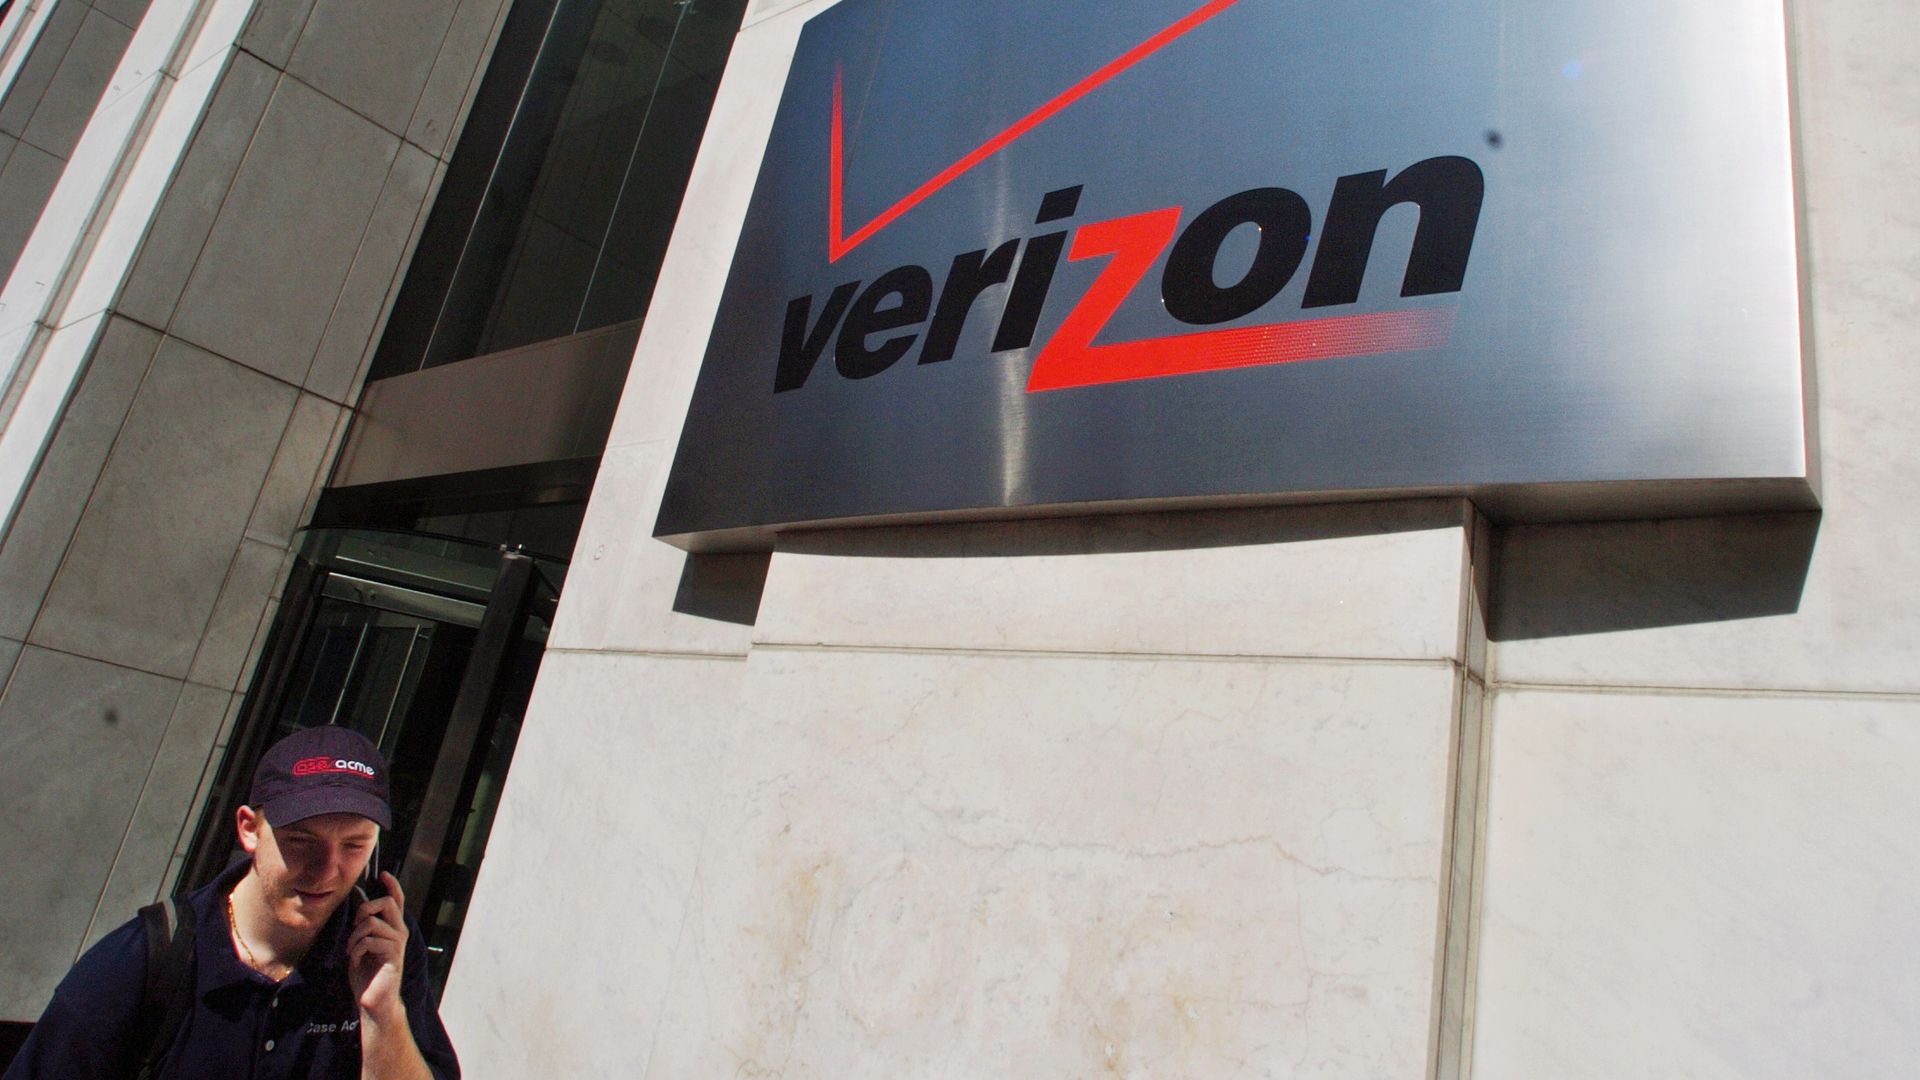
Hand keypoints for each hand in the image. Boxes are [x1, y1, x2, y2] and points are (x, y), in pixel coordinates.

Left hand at [348, 871, 407, 1019]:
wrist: (374, 1001)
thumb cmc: (367, 973)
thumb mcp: (362, 943)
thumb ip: (363, 924)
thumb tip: (357, 899)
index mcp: (393, 927)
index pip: (397, 900)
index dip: (392, 885)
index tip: (383, 874)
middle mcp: (400, 932)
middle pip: (387, 903)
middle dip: (365, 908)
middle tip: (354, 925)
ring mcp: (398, 943)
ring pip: (372, 922)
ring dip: (354, 935)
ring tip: (351, 950)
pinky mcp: (393, 956)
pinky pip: (369, 940)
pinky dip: (356, 949)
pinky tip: (356, 960)